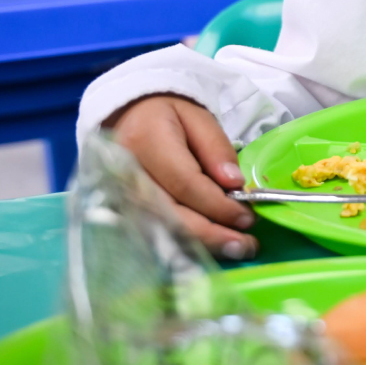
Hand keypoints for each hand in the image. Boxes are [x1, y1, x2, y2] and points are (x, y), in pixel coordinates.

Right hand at [106, 95, 257, 259]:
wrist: (128, 116)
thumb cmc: (168, 116)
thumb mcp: (199, 118)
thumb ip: (217, 148)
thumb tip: (235, 184)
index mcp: (145, 142)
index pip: (185, 184)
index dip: (218, 205)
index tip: (248, 217)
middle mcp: (125, 175)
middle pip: (170, 215)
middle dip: (212, 235)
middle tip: (247, 245)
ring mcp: (118, 196)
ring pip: (161, 231)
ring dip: (201, 245)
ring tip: (236, 248)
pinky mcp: (119, 211)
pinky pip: (152, 234)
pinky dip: (183, 244)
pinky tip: (210, 247)